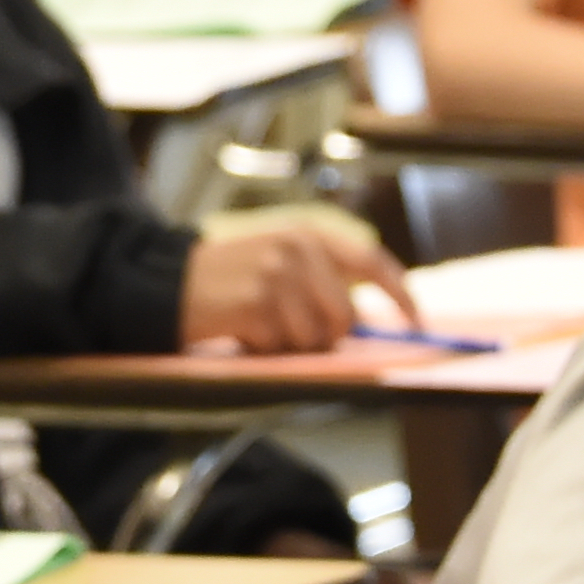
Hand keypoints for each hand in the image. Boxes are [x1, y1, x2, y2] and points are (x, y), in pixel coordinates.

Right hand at [179, 221, 414, 353]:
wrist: (166, 283)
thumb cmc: (229, 279)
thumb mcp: (278, 259)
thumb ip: (323, 277)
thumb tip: (367, 319)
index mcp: (307, 234)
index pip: (372, 260)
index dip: (400, 294)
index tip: (417, 322)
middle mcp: (296, 249)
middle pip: (344, 317)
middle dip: (324, 337)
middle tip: (287, 329)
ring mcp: (275, 276)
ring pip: (314, 339)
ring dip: (289, 345)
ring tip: (258, 325)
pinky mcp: (255, 305)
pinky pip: (282, 348)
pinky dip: (263, 349)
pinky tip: (241, 330)